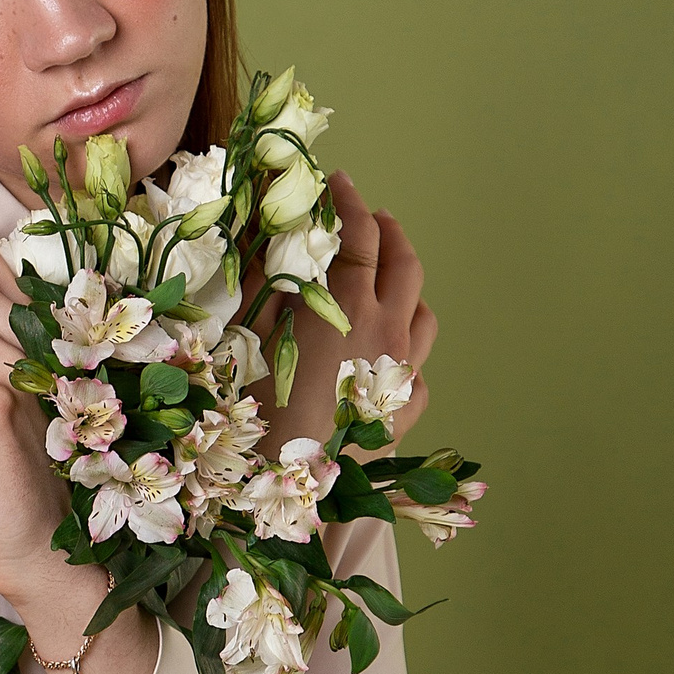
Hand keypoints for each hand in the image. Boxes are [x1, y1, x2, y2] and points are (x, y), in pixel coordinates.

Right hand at [259, 169, 439, 452]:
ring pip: (425, 315)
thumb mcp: (248, 336)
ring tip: (388, 280)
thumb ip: (264, 279)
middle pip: (406, 265)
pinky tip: (385, 358)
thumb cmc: (256, 413)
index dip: (351, 202)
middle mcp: (388, 333)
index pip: (361, 236)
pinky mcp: (404, 413)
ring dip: (408, 288)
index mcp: (348, 308)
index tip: (339, 182)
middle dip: (391, 232)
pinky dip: (406, 354)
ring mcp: (403, 375)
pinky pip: (418, 372)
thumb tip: (266, 235)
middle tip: (374, 216)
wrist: (285, 490)